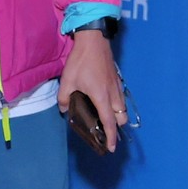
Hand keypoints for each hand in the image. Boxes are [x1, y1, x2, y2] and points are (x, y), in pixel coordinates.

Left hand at [59, 29, 127, 152]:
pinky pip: (121, 98)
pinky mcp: (117, 79)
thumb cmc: (81, 61)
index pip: (109, 122)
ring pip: (123, 107)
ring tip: (105, 117)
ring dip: (117, 116)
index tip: (110, 148)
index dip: (110, 137)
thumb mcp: (67, 80)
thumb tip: (65, 110)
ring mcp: (117, 86)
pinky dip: (117, 105)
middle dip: (115, 126)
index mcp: (102, 97)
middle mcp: (113, 94)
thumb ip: (65, 98)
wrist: (94, 40)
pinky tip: (106, 101)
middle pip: (121, 117)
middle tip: (104, 129)